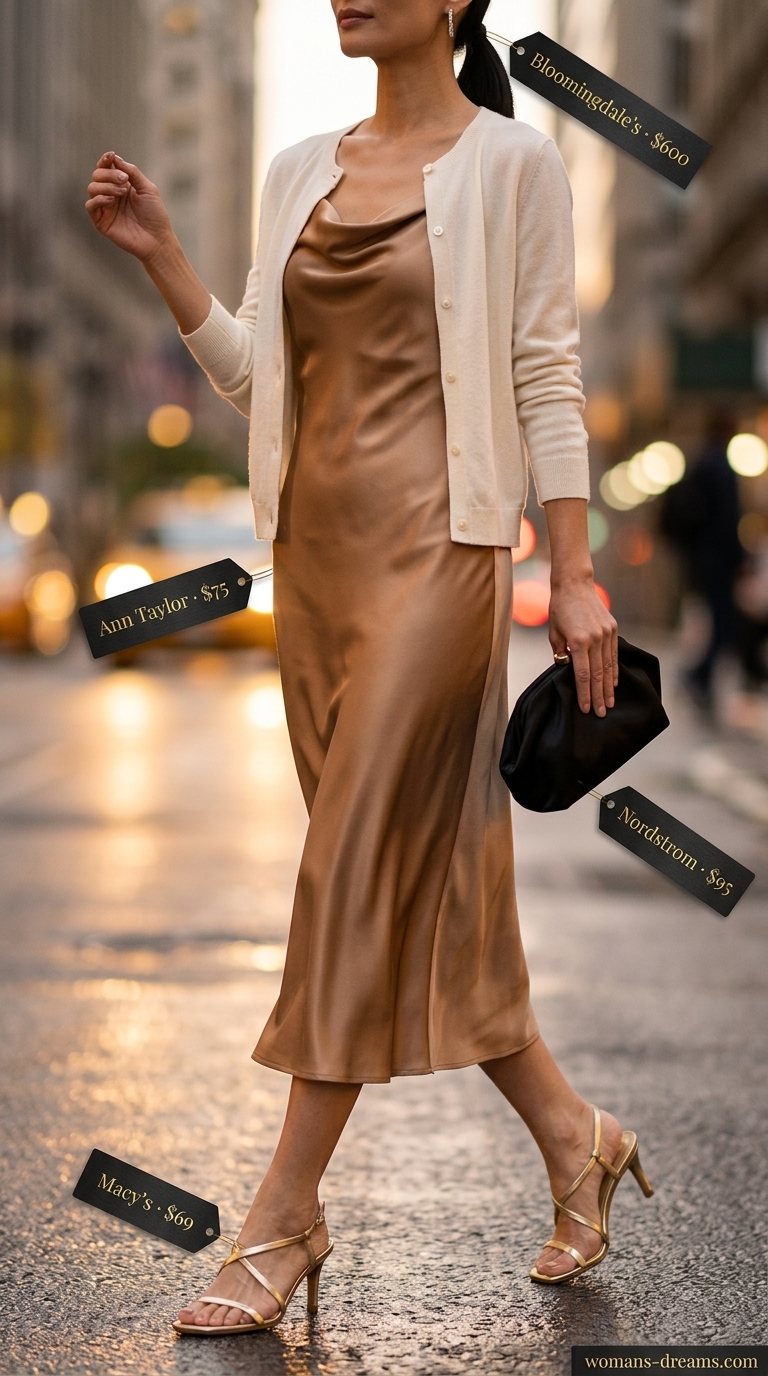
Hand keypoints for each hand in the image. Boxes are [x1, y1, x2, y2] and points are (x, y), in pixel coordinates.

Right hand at [85, 152, 173, 262]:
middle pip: (97, 175)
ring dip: (106, 185)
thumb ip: (132, 172)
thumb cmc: (155, 215)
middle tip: (124, 180)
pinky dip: (98, 199)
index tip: (111, 156)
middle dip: (109, 174)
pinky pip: (90, 205)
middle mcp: (111, 195)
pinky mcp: (101, 221)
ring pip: (92, 188)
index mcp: (121, 185)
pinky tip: (111, 199)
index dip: (105, 160)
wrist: (157, 239)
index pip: (106, 168)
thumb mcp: (147, 188)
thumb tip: (115, 158)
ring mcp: (105, 208)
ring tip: (122, 192)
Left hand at [548, 578, 617, 716]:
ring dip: (609, 688)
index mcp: (578, 641)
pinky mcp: (613, 629)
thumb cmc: (559, 609)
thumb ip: (561, 653)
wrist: (574, 585)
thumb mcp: (554, 633)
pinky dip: (614, 671)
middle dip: (598, 696)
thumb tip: (567, 671)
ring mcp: (606, 634)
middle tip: (601, 714)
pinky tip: (614, 684)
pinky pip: (614, 655)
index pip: (582, 675)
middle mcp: (595, 639)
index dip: (584, 694)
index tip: (586, 709)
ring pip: (609, 667)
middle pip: (597, 675)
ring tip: (610, 704)